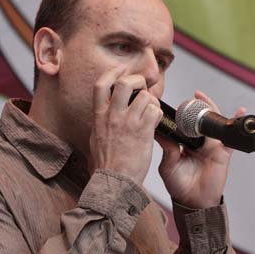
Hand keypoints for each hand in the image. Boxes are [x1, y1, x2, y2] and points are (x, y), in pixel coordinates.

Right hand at [89, 69, 162, 184]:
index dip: (113, 73)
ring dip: (152, 101)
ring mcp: (128, 123)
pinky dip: (158, 114)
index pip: (101, 84)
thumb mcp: (96, 138)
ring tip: (151, 112)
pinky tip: (155, 123)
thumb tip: (104, 115)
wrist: (113, 182)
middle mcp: (112, 116)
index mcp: (99, 116)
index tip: (122, 71)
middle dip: (137, 80)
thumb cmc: (106, 165)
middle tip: (143, 88)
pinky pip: (155, 112)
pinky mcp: (143, 132)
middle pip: (125, 83)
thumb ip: (101, 123)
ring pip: (145, 97)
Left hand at [156, 91, 245, 208]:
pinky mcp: (223, 152)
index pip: (184, 124)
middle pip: (200, 120)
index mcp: (184, 144)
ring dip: (212, 110)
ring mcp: (212, 146)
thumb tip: (159, 130)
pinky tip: (240, 113)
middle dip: (198, 106)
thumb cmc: (179, 186)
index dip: (181, 112)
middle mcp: (198, 142)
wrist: (193, 201)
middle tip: (193, 97)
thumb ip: (167, 148)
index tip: (176, 103)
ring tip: (205, 99)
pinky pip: (232, 137)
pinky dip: (237, 124)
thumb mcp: (168, 165)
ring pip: (214, 124)